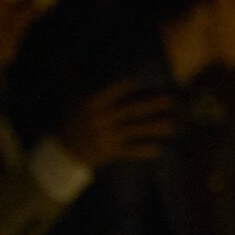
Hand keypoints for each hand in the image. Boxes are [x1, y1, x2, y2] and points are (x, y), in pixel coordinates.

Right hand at [58, 78, 178, 168]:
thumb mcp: (79, 105)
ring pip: (135, 130)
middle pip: (131, 110)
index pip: (113, 91)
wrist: (62, 154)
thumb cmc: (73, 125)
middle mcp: (101, 119)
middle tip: (171, 100)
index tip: (144, 80)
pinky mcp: (110, 153)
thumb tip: (123, 82)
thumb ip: (100, 96)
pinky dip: (144, 150)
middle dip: (153, 105)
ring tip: (172, 125)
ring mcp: (106, 136)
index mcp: (92, 104)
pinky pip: (130, 151)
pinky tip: (159, 149)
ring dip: (154, 127)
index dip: (127, 86)